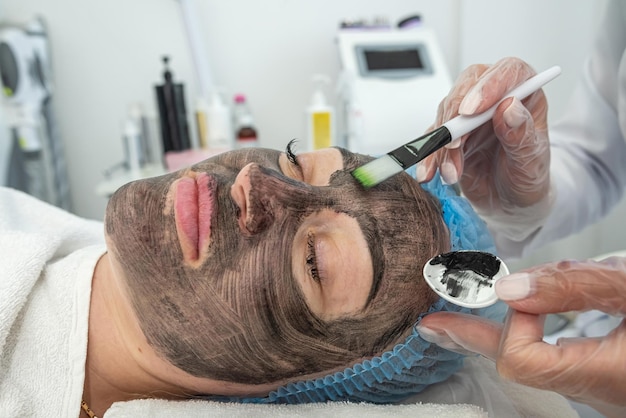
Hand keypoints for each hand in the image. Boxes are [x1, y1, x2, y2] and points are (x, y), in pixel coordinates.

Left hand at [416, 256, 625, 417]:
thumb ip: (575, 285)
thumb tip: (509, 288)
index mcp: (601, 376)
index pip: (519, 360)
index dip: (513, 320)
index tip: (525, 288)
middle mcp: (595, 394)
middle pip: (512, 367)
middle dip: (468, 337)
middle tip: (430, 324)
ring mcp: (599, 392)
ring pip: (530, 365)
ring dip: (492, 338)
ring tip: (452, 324)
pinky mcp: (602, 380)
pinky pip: (550, 363)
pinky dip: (523, 340)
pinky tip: (509, 326)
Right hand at [418, 57, 552, 241]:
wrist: (511, 204)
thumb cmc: (527, 177)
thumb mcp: (532, 161)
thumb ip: (522, 134)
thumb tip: (510, 108)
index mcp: (525, 94)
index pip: (508, 72)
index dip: (488, 85)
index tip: (471, 110)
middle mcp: (495, 98)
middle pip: (468, 86)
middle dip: (456, 114)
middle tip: (454, 142)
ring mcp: (469, 116)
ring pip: (447, 113)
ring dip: (443, 144)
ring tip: (452, 172)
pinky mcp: (450, 135)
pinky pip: (433, 139)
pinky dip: (429, 157)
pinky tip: (430, 172)